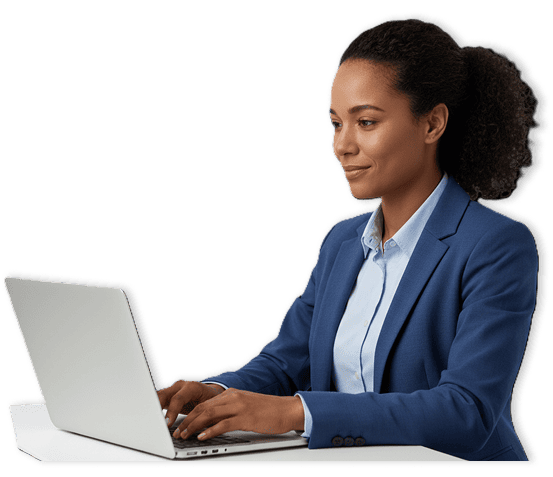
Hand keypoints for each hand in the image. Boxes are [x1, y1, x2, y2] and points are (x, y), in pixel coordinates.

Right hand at [157, 381, 224, 426]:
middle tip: (155, 423)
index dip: (172, 411)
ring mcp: (174, 389)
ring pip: (159, 396)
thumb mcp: (211, 408)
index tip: (168, 424)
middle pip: (164, 394)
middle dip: (157, 408)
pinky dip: (155, 408)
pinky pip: (159, 400)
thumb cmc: (212, 400)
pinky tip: (151, 417)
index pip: (178, 398)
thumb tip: (195, 430)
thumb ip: (202, 417)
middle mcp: (181, 386)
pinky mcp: (169, 396)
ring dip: (154, 408)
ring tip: (151, 421)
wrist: (212, 393)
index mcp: (192, 387)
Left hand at [172, 388, 304, 440]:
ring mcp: (239, 406)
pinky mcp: (246, 417)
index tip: (181, 424)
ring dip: (194, 426)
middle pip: (204, 407)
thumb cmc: (268, 410)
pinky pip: (224, 424)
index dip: (190, 414)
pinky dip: (210, 430)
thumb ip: (229, 411)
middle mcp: (233, 397)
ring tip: (185, 435)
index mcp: (231, 394)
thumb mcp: (245, 407)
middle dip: (188, 420)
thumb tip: (212, 423)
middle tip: (178, 432)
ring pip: (210, 414)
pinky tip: (203, 436)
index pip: (205, 403)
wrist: (287, 409)